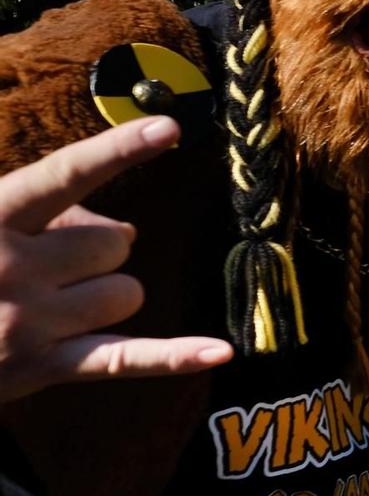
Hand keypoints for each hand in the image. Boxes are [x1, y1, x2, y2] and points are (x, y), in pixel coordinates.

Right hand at [0, 117, 232, 402]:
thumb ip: (41, 209)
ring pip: (127, 294)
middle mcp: (12, 267)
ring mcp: (29, 322)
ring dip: (107, 295)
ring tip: (55, 305)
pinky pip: (125, 359)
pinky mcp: (42, 367)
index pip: (65, 175)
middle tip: (57, 265)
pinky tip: (220, 353)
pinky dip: (175, 357)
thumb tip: (123, 231)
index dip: (118, 150)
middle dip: (100, 250)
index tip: (168, 127)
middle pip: (115, 243)